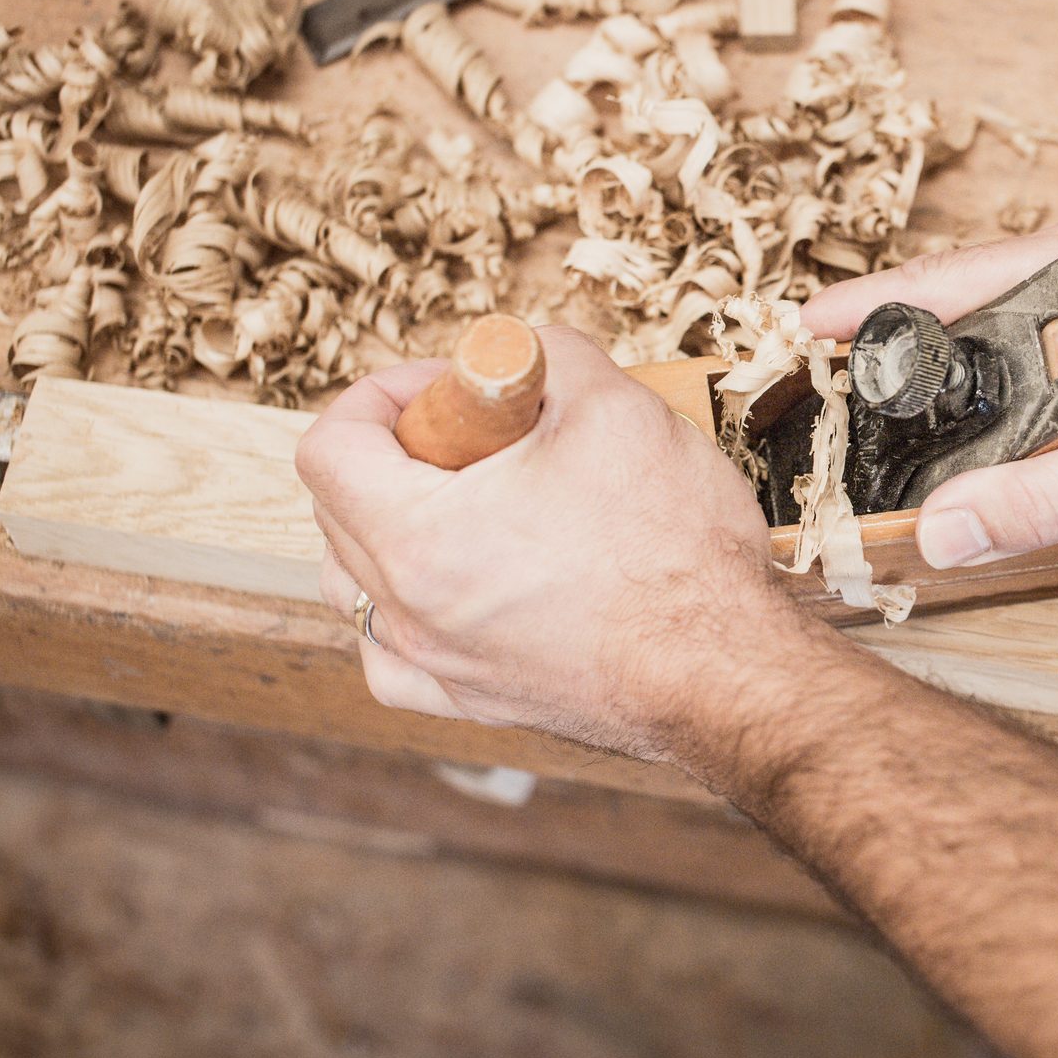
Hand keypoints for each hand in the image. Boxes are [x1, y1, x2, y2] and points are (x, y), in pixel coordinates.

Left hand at [294, 326, 785, 761]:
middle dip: (395, 453)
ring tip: (461, 508)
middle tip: (474, 435)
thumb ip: (551, 355)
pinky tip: (442, 594)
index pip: (331, 448)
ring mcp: (439, 666)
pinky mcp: (477, 704)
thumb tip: (524, 354)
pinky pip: (395, 663)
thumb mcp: (616, 405)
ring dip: (385, 532)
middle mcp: (410, 612)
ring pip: (355, 590)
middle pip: (337, 513)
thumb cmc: (674, 549)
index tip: (444, 388)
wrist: (726, 668)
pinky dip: (399, 618)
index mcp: (418, 535)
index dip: (381, 396)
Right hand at [801, 203, 1057, 565]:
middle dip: (900, 338)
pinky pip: (1035, 325)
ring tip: (893, 405)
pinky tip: (982, 411)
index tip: (804, 330)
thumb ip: (1047, 500)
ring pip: (1000, 312)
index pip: (949, 277)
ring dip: (950, 355)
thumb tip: (942, 532)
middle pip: (964, 291)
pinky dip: (996, 364)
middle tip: (840, 391)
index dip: (872, 309)